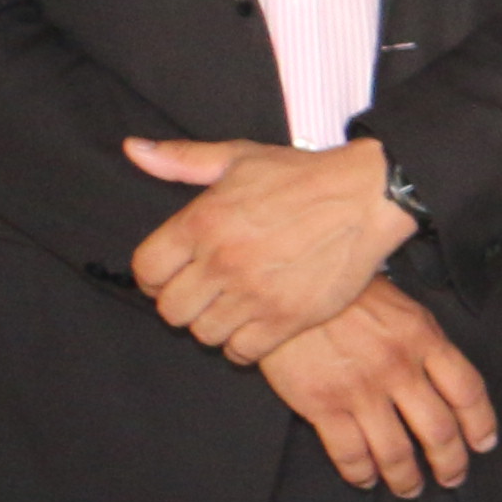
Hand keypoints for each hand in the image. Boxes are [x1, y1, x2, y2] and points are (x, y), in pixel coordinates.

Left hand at [126, 136, 415, 363]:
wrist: (367, 197)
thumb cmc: (303, 176)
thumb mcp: (238, 157)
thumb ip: (182, 159)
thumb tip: (134, 149)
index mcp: (202, 221)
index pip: (146, 269)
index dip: (152, 277)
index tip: (168, 276)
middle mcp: (223, 261)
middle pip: (171, 310)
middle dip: (181, 304)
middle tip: (202, 295)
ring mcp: (255, 293)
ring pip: (204, 334)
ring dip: (212, 325)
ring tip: (230, 310)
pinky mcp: (288, 317)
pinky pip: (243, 352)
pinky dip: (243, 346)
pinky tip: (253, 328)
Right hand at [257, 280, 494, 495]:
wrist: (286, 283)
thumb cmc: (344, 293)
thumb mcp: (399, 307)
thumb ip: (424, 343)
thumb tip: (444, 380)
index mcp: (424, 339)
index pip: (468, 392)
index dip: (480, 424)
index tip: (483, 444)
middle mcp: (399, 368)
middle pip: (439, 431)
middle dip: (450, 463)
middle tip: (451, 478)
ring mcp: (361, 390)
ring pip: (397, 452)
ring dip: (406, 478)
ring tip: (409, 488)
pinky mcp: (322, 405)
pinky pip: (350, 454)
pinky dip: (361, 474)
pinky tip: (365, 478)